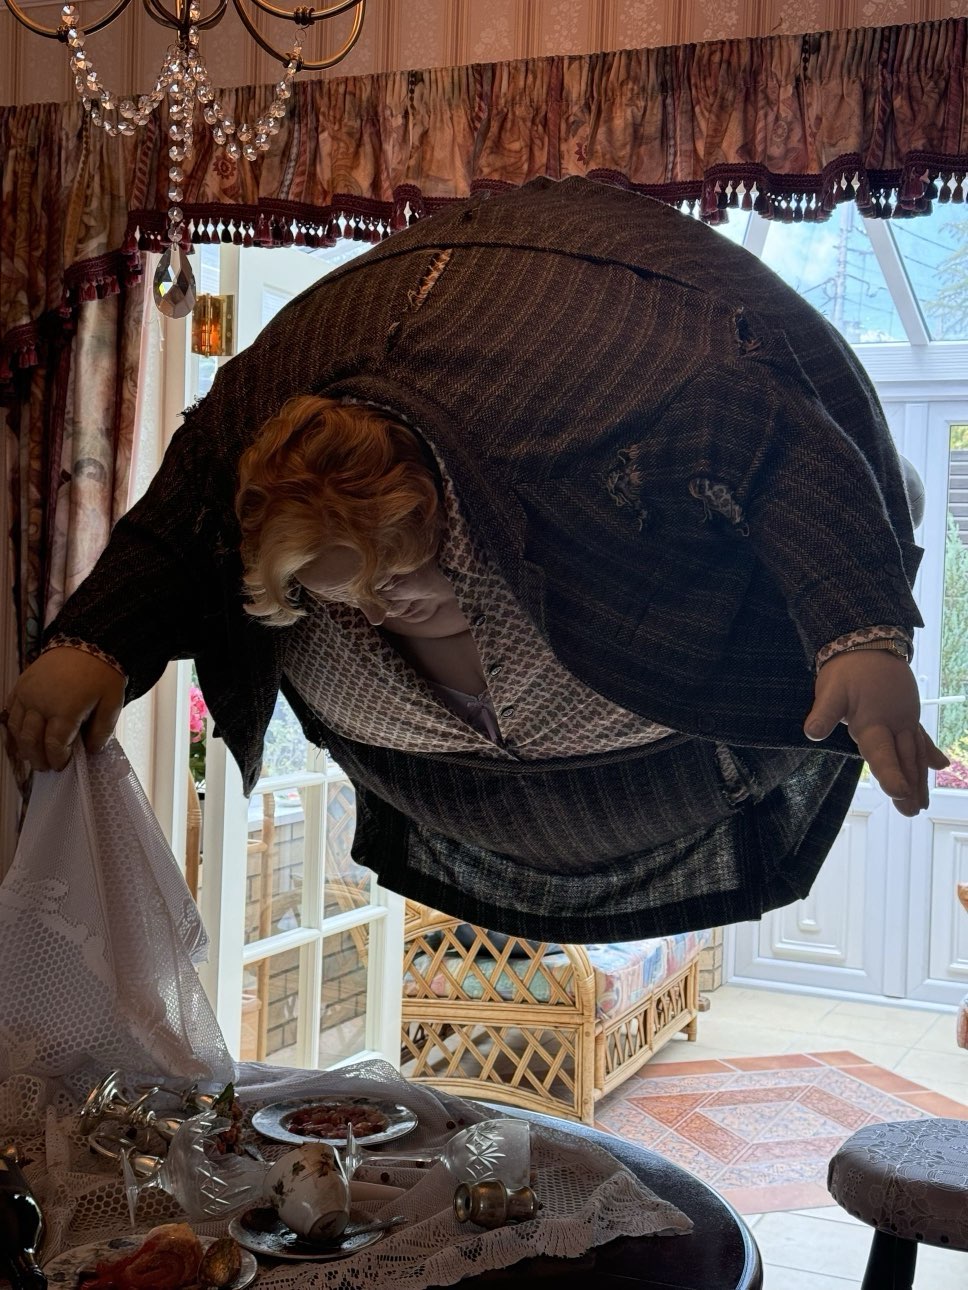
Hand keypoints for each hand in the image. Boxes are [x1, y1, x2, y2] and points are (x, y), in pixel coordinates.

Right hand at [2, 646, 124, 771]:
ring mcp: (27, 693)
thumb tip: (90, 751)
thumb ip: (102, 731)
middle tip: (46, 767)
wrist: (88, 642)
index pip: (54, 745)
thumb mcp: (112, 703)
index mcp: (65, 709)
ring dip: (24, 746)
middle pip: (31, 740)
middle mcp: (41, 702)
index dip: (57, 759)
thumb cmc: (102, 673)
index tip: (63, 765)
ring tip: (35, 755)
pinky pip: (10, 711)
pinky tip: (23, 736)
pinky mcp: (21, 685)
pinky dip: (13, 728)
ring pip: (16, 728)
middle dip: (38, 758)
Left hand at [804, 651, 947, 815]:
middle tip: (911, 811)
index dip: (890, 772)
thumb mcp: (830, 689)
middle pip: (903, 759)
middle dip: (909, 786)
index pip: (882, 752)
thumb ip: (823, 712)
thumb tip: (811, 732)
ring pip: (915, 753)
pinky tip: (940, 766)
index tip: (900, 793)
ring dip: (919, 778)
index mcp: (874, 721)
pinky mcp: (907, 714)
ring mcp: (905, 719)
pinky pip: (920, 737)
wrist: (868, 640)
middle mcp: (894, 723)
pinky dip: (928, 753)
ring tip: (921, 803)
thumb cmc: (846, 668)